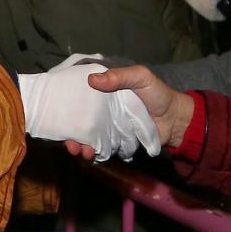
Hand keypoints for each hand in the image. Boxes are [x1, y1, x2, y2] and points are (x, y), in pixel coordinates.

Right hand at [70, 66, 194, 158]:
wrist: (175, 121)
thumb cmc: (158, 94)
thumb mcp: (141, 77)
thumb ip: (120, 76)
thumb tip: (91, 79)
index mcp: (104, 90)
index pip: (79, 94)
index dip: (66, 101)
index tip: (55, 108)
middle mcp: (101, 108)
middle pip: (78, 118)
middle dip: (69, 130)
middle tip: (68, 140)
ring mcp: (107, 126)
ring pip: (85, 135)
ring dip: (78, 144)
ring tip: (79, 150)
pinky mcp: (114, 141)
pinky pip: (98, 147)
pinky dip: (91, 152)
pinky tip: (90, 155)